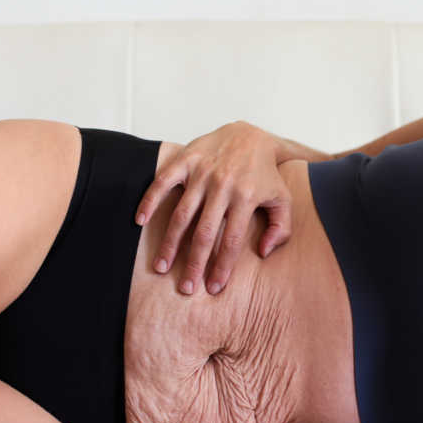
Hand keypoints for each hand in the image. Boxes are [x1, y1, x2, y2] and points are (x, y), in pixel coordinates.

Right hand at [134, 121, 291, 295]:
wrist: (250, 135)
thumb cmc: (266, 175)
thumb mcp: (283, 200)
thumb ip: (281, 229)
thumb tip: (262, 253)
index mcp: (246, 198)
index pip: (232, 241)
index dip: (222, 266)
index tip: (213, 288)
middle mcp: (223, 186)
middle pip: (204, 233)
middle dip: (194, 264)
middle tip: (185, 288)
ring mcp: (202, 173)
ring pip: (181, 214)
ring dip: (170, 243)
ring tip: (162, 267)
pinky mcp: (186, 160)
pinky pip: (163, 182)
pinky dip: (150, 200)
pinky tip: (140, 221)